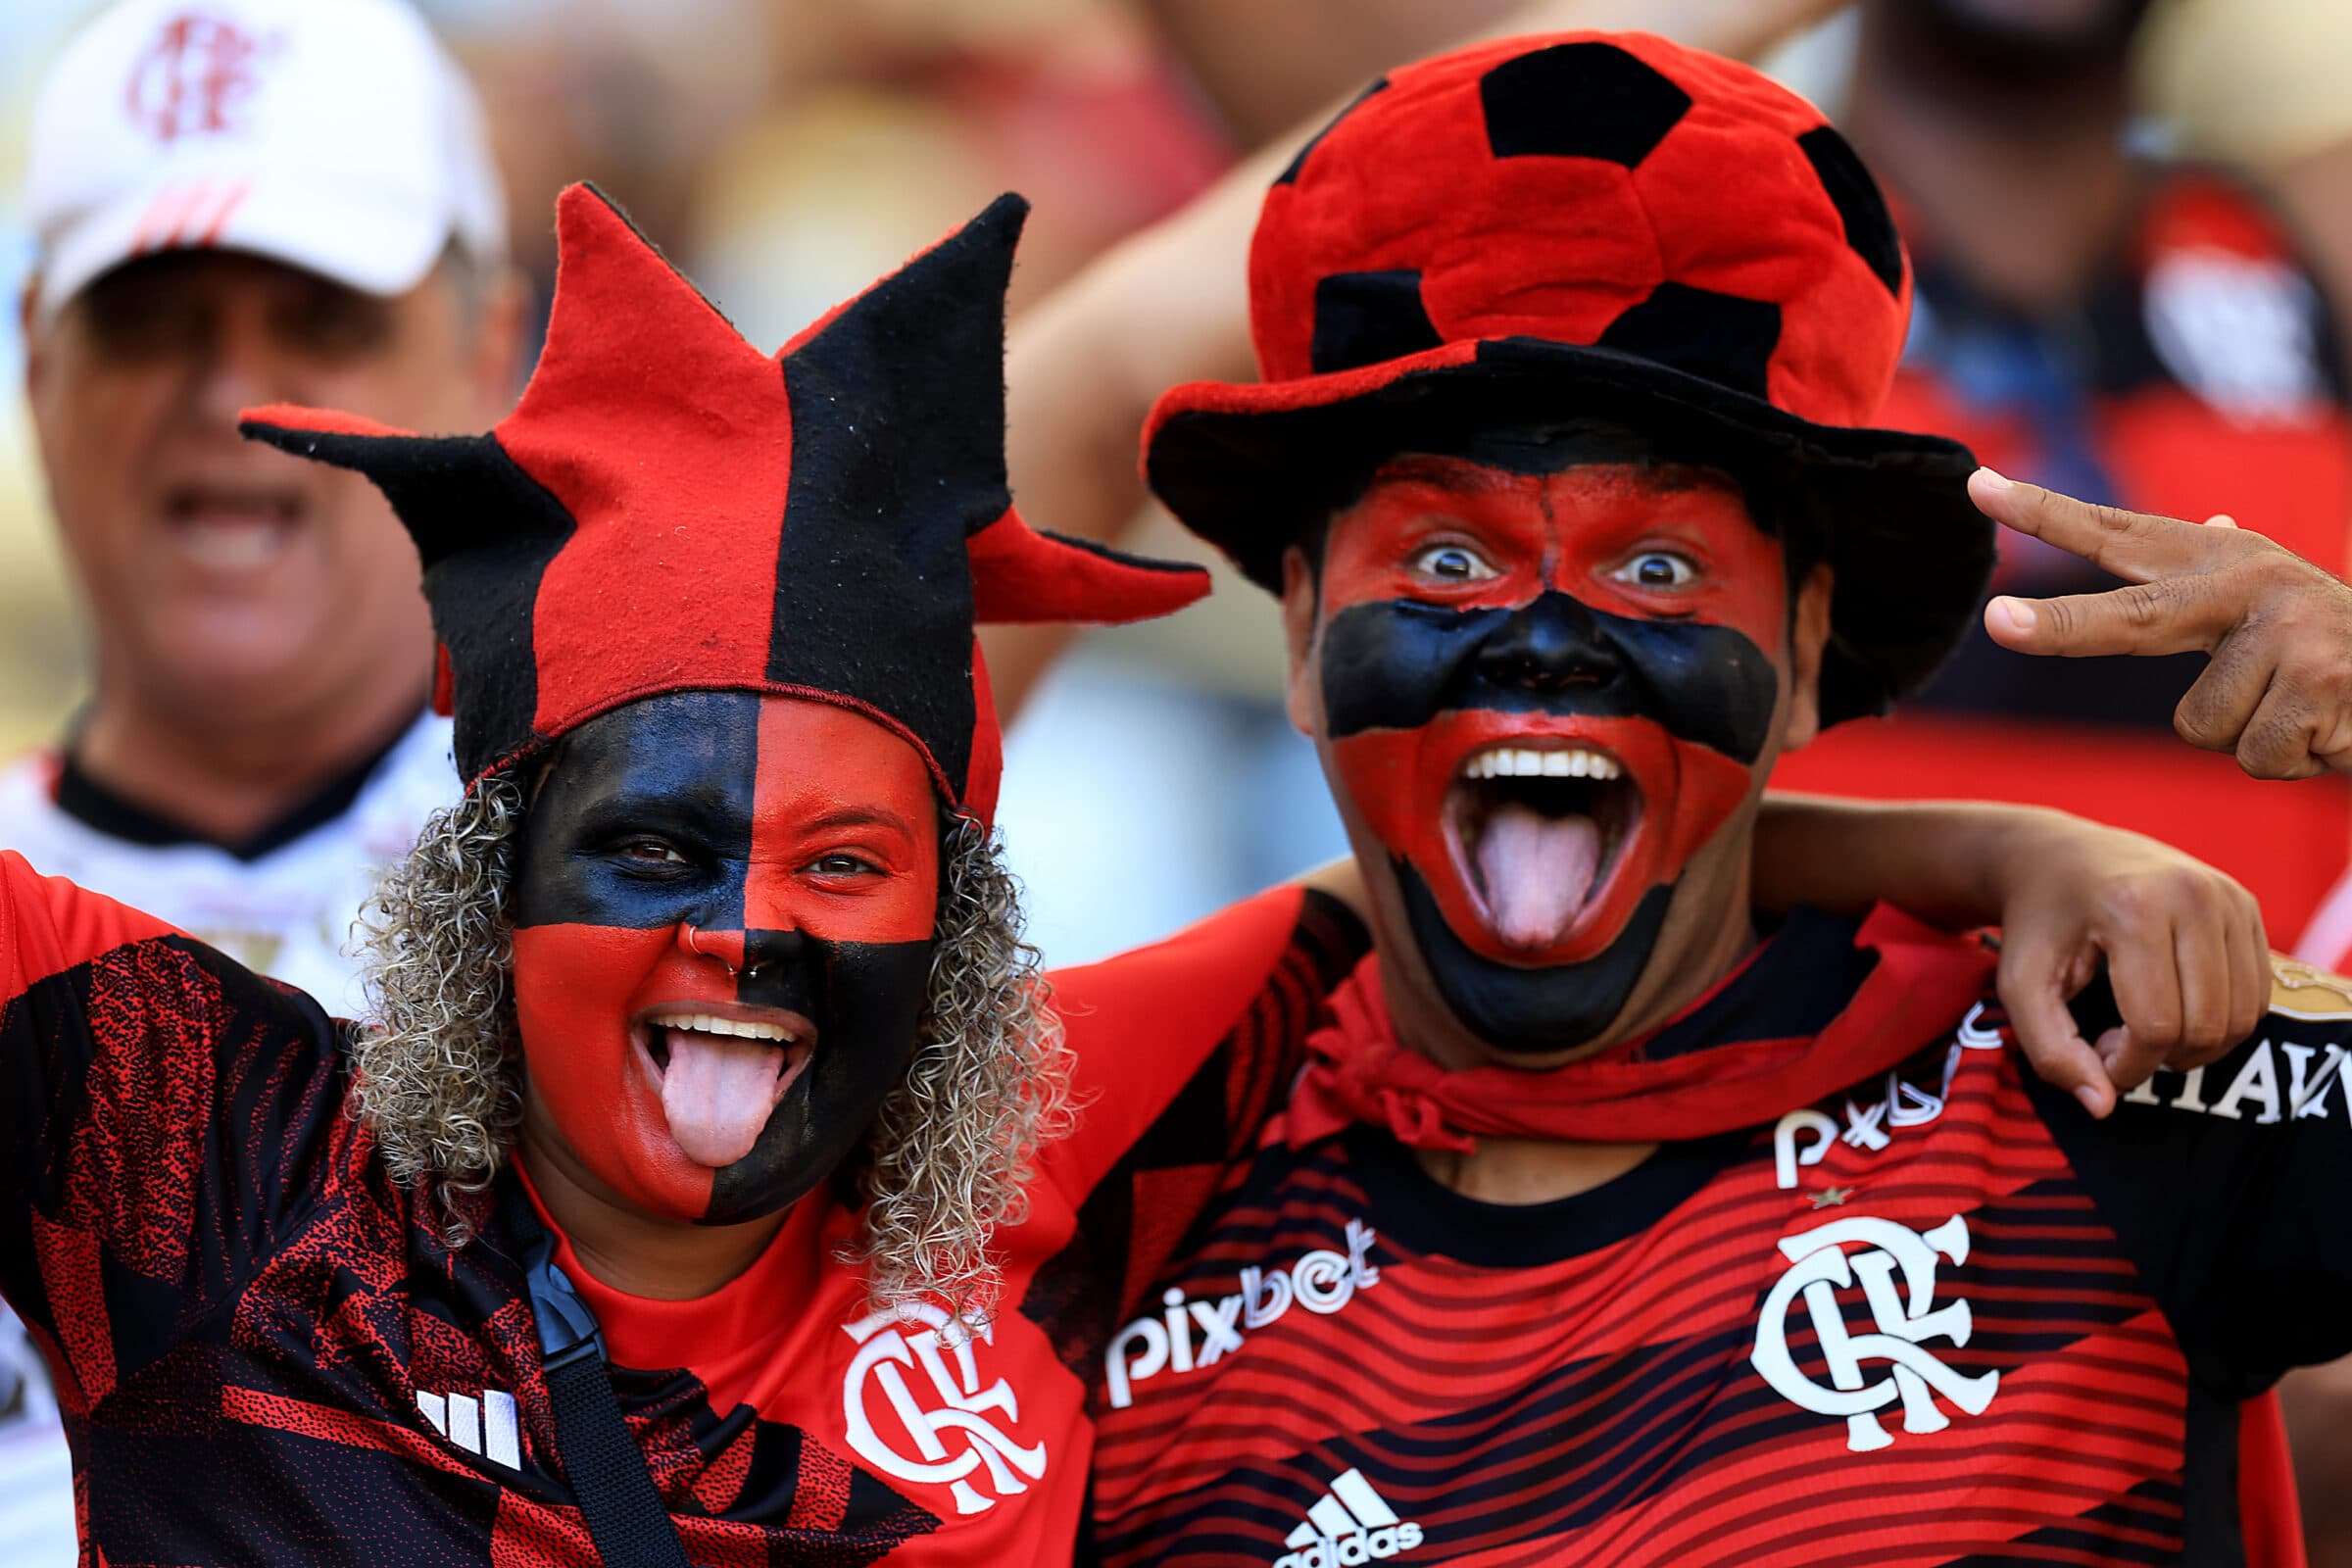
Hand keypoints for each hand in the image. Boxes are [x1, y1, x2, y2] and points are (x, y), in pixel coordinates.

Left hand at [1971, 468, 2351, 778]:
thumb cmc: (2343, 651)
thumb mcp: (2285, 601)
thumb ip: (2229, 577)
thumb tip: (2208, 523)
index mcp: (2224, 562)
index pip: (2118, 534)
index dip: (2044, 512)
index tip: (1977, 485)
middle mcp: (2250, 583)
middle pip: (2130, 617)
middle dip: (2057, 625)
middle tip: (1995, 620)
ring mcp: (2287, 632)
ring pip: (2199, 727)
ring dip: (2248, 739)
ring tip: (2300, 711)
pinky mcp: (2319, 683)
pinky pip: (2253, 756)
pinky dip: (2289, 761)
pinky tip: (2327, 731)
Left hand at [1992, 813, 2265, 1117]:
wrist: (2058, 856)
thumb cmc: (2037, 924)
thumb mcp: (2021, 986)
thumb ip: (2050, 1052)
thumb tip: (2102, 1106)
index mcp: (2134, 908)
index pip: (2157, 1025)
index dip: (2127, 1064)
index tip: (2095, 1055)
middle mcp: (2193, 895)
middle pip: (2205, 1025)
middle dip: (2161, 1057)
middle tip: (2114, 1041)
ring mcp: (2228, 896)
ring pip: (2240, 1016)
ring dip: (2195, 1045)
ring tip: (2141, 1026)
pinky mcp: (2246, 905)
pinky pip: (2256, 995)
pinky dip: (2220, 1021)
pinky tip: (2173, 1007)